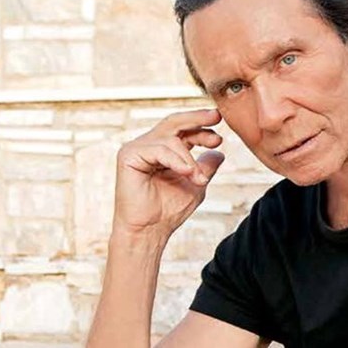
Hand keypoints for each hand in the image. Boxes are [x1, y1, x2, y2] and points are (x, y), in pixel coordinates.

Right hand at [113, 109, 224, 239]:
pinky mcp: (128, 155)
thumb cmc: (169, 210)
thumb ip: (206, 166)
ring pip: (171, 139)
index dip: (202, 129)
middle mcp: (149, 145)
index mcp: (164, 150)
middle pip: (174, 122)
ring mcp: (137, 148)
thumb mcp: (196, 183)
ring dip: (190, 159)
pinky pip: (159, 149)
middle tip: (216, 116)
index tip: (220, 138)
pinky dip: (177, 160)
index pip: (184, 131)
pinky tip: (187, 172)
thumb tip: (219, 152)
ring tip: (199, 180)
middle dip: (197, 118)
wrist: (150, 231)